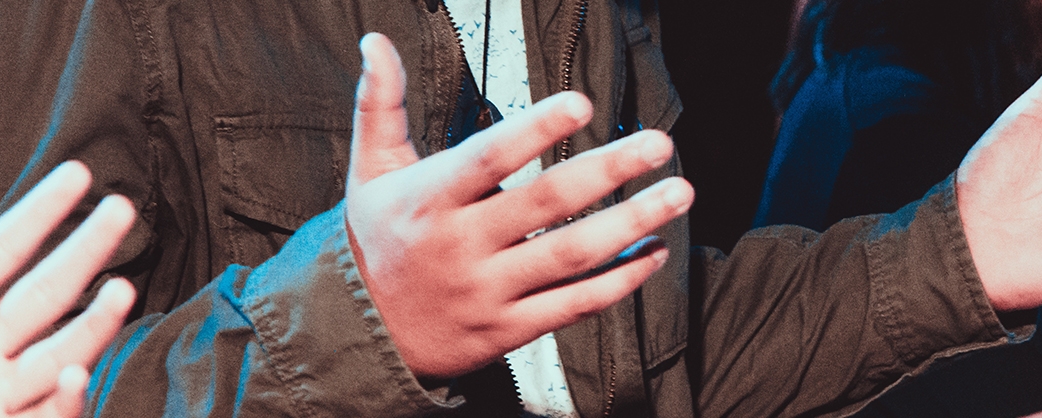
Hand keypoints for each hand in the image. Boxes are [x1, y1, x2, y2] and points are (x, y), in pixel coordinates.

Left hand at [0, 162, 136, 417]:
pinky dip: (64, 399)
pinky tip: (73, 372)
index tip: (78, 174)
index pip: (5, 248)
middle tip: (122, 209)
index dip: (42, 211)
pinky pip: (43, 417)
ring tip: (121, 288)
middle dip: (86, 251)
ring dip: (94, 324)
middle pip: (48, 291)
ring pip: (60, 352)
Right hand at [345, 34, 688, 377]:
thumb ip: (380, 104)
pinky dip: (620, 281)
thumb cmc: (377, 240)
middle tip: (659, 143)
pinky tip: (654, 252)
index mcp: (429, 199)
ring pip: (571, 256)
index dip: (536, 130)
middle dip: (609, 170)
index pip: (488, 158)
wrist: (364, 335)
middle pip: (546, 204)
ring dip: (632, 223)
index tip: (583, 103)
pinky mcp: (508, 331)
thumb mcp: (370, 170)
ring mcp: (487, 292)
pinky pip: (574, 305)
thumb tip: (377, 42)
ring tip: (677, 194)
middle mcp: (461, 246)